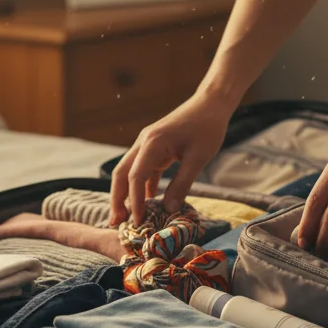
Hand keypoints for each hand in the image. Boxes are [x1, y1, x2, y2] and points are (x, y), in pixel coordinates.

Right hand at [110, 93, 232, 225]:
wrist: (211, 104)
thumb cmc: (207, 128)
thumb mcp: (198, 159)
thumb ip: (182, 184)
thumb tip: (168, 209)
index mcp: (152, 143)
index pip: (136, 177)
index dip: (135, 201)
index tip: (137, 222)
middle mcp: (143, 143)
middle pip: (121, 174)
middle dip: (117, 199)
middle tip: (116, 223)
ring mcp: (147, 145)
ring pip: (129, 172)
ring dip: (126, 194)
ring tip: (126, 217)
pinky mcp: (155, 148)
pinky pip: (143, 170)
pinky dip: (141, 186)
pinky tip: (145, 203)